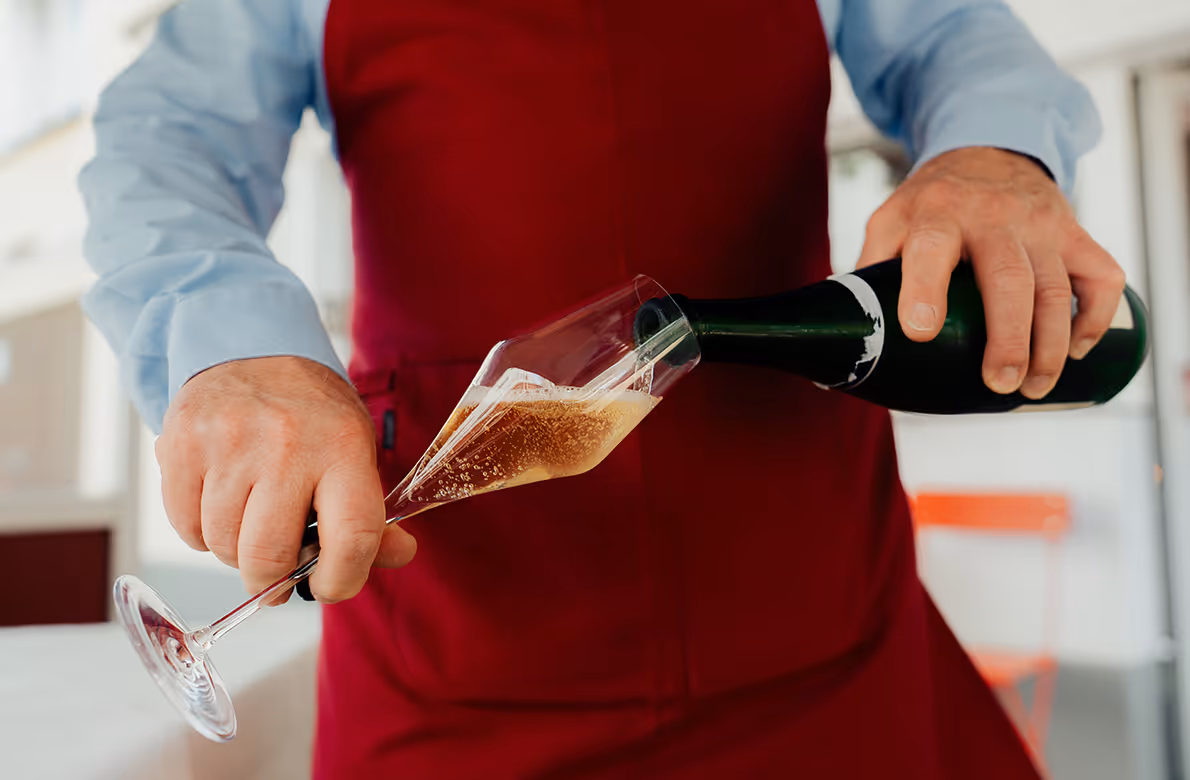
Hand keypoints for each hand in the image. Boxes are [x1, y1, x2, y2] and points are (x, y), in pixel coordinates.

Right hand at [155, 356, 416, 601]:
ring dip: (236, 555)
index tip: (329, 586)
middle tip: (276, 577)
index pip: (351, 537)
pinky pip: (185, 528)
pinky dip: (202, 535)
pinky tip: (220, 508)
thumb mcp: (355, 451)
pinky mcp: (181, 445)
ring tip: (250, 526)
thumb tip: (401, 555)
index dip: (341, 580)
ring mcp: (228, 443)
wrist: (251, 351)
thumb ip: (373, 514)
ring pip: (223, 547)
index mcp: (343, 447)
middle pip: (270, 555)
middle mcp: (285, 444)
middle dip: (273, 582)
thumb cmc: (311, 415)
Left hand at [857, 147, 1125, 398]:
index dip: (924, 289)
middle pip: (1007, 278)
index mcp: (935, 214)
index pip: (929, 250)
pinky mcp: (1074, 232)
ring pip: (1055, 286)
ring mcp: (1039, 224)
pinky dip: (1095, 318)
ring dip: (1049, 344)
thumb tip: (842, 333)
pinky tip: (1076, 351)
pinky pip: (1100, 276)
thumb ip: (868, 270)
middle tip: (999, 383)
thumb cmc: (931, 202)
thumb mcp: (888, 222)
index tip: (921, 331)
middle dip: (1007, 337)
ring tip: (1032, 387)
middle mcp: (992, 216)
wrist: (988, 150)